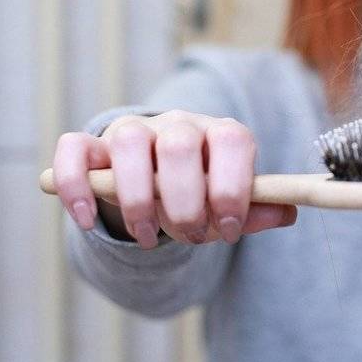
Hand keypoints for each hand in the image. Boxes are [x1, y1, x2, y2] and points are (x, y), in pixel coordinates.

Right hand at [52, 110, 296, 248]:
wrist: (154, 179)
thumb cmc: (199, 193)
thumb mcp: (228, 205)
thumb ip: (254, 210)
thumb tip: (288, 212)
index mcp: (219, 133)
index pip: (232, 140)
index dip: (232, 186)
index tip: (228, 228)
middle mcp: (177, 124)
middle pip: (179, 145)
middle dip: (185, 201)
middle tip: (191, 236)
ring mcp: (133, 131)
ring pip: (129, 143)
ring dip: (137, 199)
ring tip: (150, 236)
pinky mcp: (92, 145)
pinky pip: (74, 150)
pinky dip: (76, 186)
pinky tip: (87, 221)